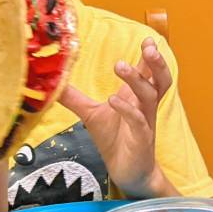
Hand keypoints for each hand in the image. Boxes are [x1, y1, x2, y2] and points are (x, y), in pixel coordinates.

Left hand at [59, 37, 175, 197]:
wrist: (128, 172)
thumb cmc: (115, 140)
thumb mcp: (91, 115)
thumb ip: (75, 97)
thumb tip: (52, 82)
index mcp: (137, 98)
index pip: (148, 72)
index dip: (150, 56)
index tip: (148, 39)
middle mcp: (145, 107)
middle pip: (160, 80)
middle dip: (156, 63)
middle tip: (148, 47)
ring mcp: (145, 122)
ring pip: (150, 96)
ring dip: (138, 80)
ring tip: (120, 66)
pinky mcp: (141, 139)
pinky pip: (138, 121)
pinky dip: (127, 109)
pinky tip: (113, 100)